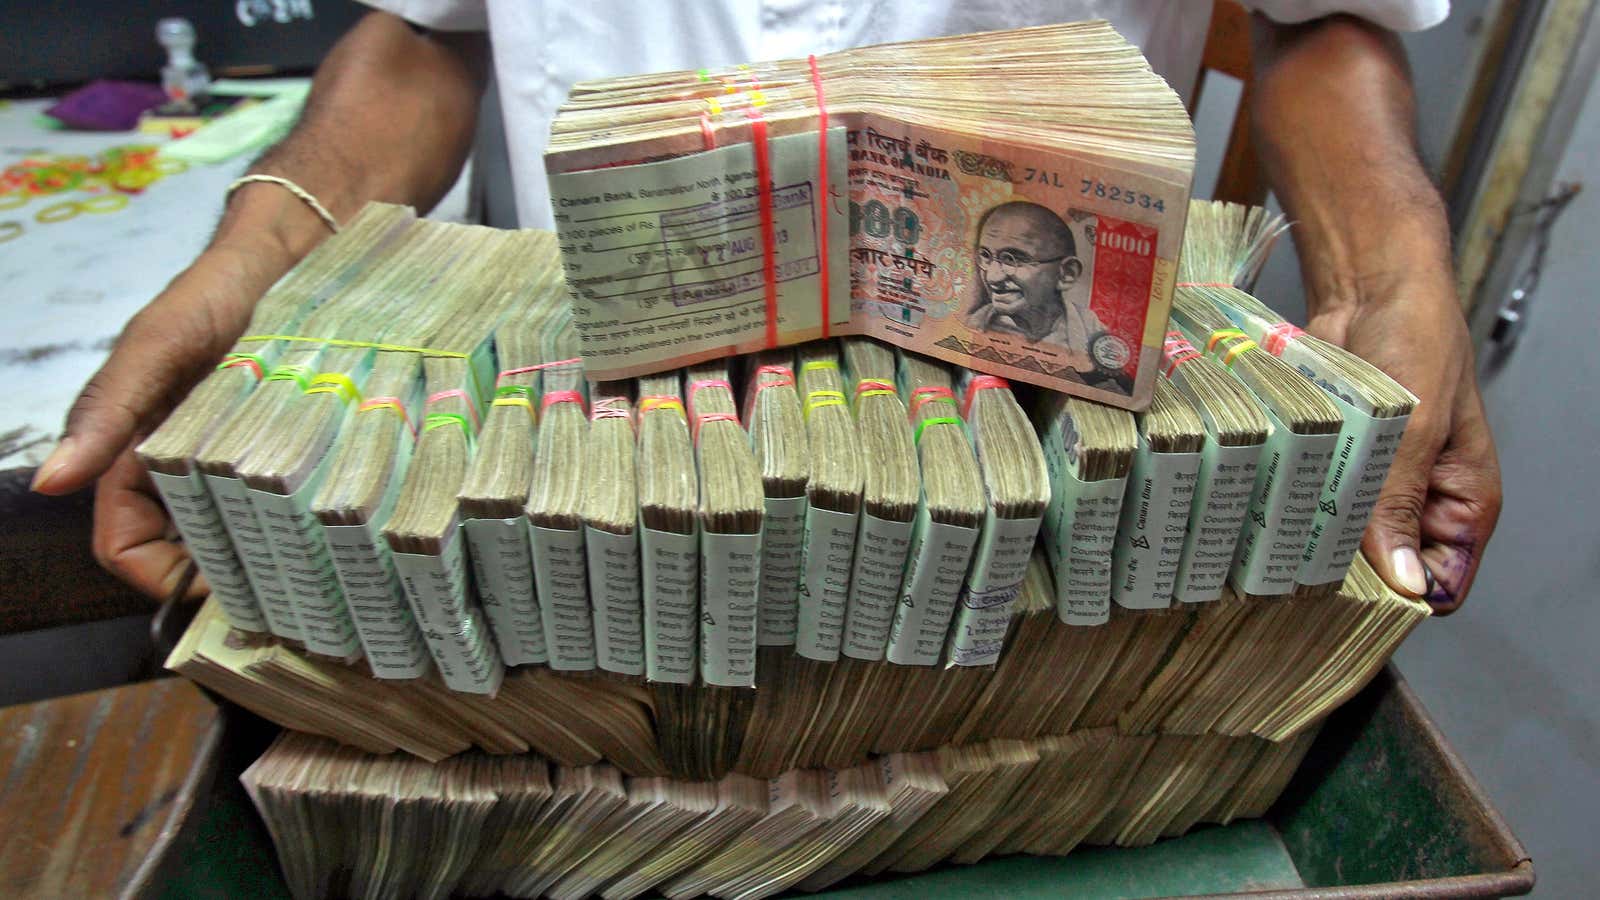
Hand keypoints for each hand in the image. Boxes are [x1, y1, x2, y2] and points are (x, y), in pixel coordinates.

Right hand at [32, 240, 290, 596]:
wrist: (289, 256)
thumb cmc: (213, 293)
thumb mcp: (158, 345)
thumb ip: (108, 410)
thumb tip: (51, 481)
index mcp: (137, 459)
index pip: (129, 547)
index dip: (163, 580)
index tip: (220, 594)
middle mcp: (188, 474)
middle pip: (194, 557)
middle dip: (230, 579)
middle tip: (289, 589)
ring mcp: (243, 469)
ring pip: (248, 540)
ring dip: (276, 558)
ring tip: (323, 568)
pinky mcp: (292, 457)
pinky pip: (295, 508)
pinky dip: (310, 526)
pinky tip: (344, 532)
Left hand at [1308, 272, 1501, 612]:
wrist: (1371, 286)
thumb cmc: (1416, 342)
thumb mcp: (1415, 430)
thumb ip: (1400, 506)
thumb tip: (1403, 584)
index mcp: (1462, 503)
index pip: (1441, 585)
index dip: (1403, 597)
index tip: (1352, 602)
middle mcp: (1421, 501)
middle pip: (1385, 569)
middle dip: (1349, 572)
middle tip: (1300, 573)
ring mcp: (1376, 482)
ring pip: (1343, 539)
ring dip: (1315, 538)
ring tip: (1278, 542)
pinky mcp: (1335, 461)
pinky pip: (1316, 502)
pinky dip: (1297, 506)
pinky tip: (1269, 510)